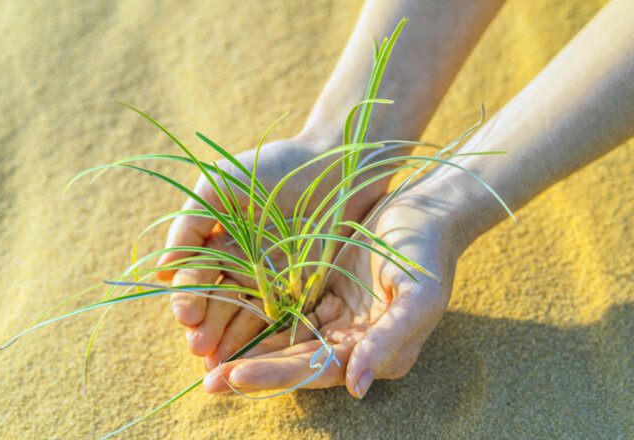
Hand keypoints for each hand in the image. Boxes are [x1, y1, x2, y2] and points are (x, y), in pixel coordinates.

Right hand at [160, 135, 391, 359]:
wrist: (333, 162)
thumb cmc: (272, 167)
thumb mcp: (219, 186)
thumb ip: (190, 225)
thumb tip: (161, 271)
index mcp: (216, 241)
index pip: (195, 276)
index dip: (188, 295)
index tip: (186, 313)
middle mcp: (239, 265)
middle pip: (215, 303)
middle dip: (204, 325)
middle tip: (198, 346)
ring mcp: (270, 280)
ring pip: (243, 317)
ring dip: (228, 340)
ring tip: (216, 362)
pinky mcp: (301, 290)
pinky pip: (280, 318)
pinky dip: (265, 339)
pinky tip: (253, 357)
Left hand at [201, 181, 469, 397]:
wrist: (425, 211)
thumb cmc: (427, 253)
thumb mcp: (418, 297)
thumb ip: (390, 341)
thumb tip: (357, 388)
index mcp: (378, 353)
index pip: (320, 370)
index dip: (279, 375)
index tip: (237, 376)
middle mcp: (353, 343)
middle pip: (296, 361)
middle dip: (253, 372)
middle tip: (209, 382)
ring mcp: (336, 319)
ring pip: (285, 340)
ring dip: (249, 351)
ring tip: (206, 361)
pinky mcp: (322, 294)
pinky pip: (285, 310)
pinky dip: (257, 319)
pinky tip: (224, 322)